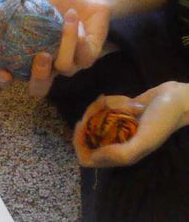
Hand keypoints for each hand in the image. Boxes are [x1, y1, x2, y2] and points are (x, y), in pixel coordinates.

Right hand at [0, 0, 110, 96]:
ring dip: (65, 41)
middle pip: (38, 88)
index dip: (5, 80)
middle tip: (41, 56)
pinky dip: (76, 34)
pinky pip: (82, 54)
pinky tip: (72, 17)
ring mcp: (68, 65)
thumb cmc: (56, 2)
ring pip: (64, 67)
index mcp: (29, 58)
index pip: (12, 77)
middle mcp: (48, 67)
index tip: (3, 72)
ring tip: (65, 18)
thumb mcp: (35, 2)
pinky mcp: (87, 59)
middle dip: (38, 77)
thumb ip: (17, 11)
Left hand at [73, 81, 188, 167]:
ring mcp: (116, 129)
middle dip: (88, 119)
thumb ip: (122, 153)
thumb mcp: (145, 140)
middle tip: (98, 106)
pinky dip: (108, 102)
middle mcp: (115, 144)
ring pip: (93, 120)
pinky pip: (103, 109)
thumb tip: (94, 156)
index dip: (79, 145)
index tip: (82, 126)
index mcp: (120, 156)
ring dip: (99, 107)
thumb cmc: (163, 120)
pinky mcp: (119, 114)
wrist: (178, 99)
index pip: (87, 158)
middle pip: (86, 136)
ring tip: (111, 99)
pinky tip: (124, 98)